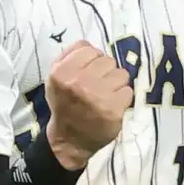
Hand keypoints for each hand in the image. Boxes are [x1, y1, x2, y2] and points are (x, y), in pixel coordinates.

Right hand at [45, 41, 132, 170]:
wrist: (69, 139)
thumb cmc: (64, 104)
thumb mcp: (55, 78)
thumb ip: (69, 56)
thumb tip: (90, 45)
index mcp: (62, 72)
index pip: (89, 49)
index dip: (92, 60)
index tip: (88, 73)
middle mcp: (79, 82)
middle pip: (108, 60)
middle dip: (105, 72)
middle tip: (97, 87)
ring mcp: (98, 96)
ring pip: (121, 74)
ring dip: (116, 84)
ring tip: (105, 96)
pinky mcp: (113, 109)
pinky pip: (128, 91)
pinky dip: (122, 98)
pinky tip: (111, 106)